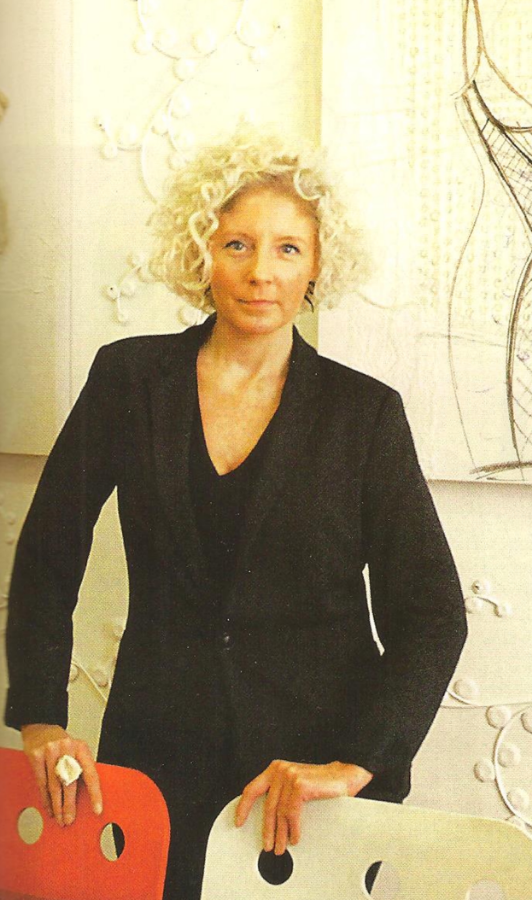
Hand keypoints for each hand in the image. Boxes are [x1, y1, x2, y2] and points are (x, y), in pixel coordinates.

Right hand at [21, 723, 101, 826]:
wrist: (40, 727)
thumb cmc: (61, 743)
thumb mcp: (75, 750)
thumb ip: (79, 768)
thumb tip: (86, 797)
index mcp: (81, 747)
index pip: (91, 774)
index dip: (95, 793)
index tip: (97, 809)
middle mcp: (67, 748)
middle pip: (70, 782)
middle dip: (69, 805)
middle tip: (70, 819)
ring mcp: (50, 751)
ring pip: (54, 785)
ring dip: (57, 805)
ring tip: (59, 817)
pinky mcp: (36, 756)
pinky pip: (42, 783)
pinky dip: (45, 798)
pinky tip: (49, 807)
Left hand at [235, 759, 372, 854]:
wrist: (345, 775)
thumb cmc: (322, 784)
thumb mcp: (295, 786)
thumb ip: (281, 794)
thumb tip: (268, 818)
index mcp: (276, 769)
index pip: (252, 788)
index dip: (243, 807)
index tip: (239, 822)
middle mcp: (280, 770)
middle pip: (267, 806)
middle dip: (267, 830)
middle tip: (267, 845)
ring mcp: (289, 776)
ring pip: (280, 813)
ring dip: (280, 834)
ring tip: (281, 847)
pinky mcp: (299, 784)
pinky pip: (292, 813)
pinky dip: (293, 828)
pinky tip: (295, 838)